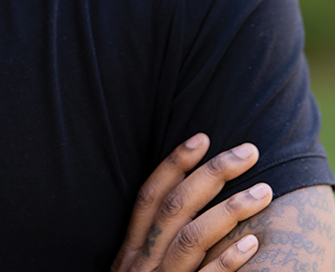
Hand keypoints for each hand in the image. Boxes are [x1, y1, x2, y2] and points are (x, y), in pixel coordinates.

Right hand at [112, 133, 272, 271]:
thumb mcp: (133, 271)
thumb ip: (149, 242)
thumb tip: (181, 205)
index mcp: (131, 247)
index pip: (150, 193)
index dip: (174, 163)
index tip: (202, 136)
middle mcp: (142, 260)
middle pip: (176, 205)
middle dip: (212, 173)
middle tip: (247, 150)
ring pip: (193, 237)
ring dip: (231, 210)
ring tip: (264, 190)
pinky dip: (228, 263)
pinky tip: (253, 245)